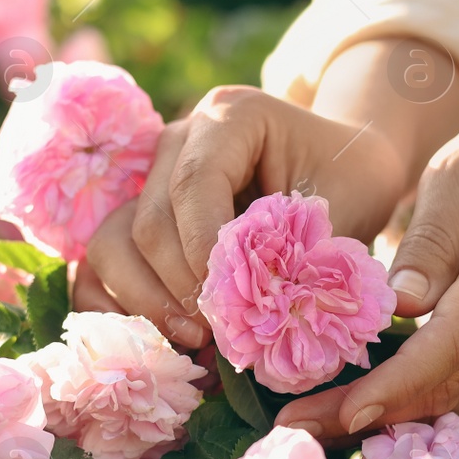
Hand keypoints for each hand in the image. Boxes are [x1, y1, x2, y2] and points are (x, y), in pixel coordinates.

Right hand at [77, 86, 407, 346]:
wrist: (346, 167)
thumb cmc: (352, 180)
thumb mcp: (345, 209)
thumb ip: (303, 254)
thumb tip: (253, 317)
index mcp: (230, 117)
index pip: (194, 185)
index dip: (201, 252)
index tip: (229, 307)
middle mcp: (177, 140)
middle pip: (148, 221)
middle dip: (179, 288)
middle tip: (220, 337)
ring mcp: (150, 179)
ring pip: (113, 243)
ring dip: (146, 301)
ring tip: (196, 341)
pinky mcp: (139, 216)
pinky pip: (107, 264)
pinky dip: (123, 306)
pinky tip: (163, 342)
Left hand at [277, 110, 458, 436]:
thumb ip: (433, 237)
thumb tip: (400, 305)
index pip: (454, 340)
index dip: (400, 383)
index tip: (345, 411)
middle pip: (450, 384)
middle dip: (373, 415)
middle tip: (298, 429)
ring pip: (457, 398)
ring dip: (388, 420)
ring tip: (313, 427)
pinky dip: (413, 405)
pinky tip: (360, 412)